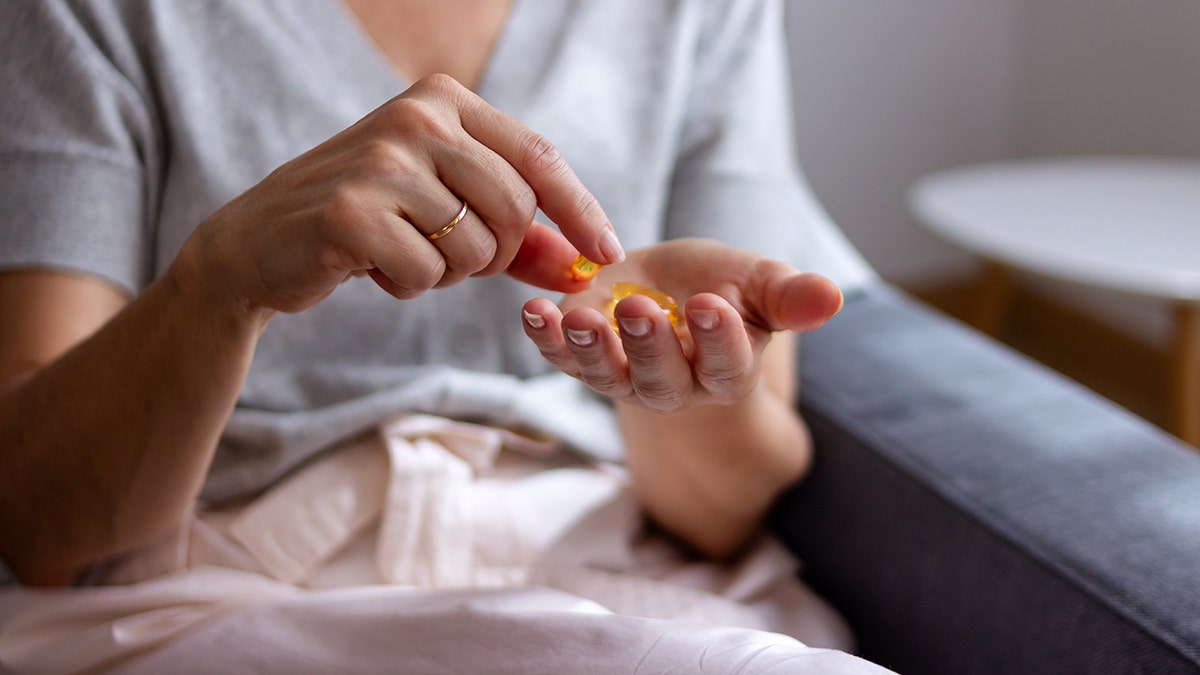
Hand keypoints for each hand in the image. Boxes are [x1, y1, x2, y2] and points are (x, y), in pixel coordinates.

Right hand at [179, 74, 622, 314]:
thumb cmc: (365, 222)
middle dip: (497, 253)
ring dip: (449, 271)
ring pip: (476, 248)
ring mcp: (381, 159)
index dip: (580, 210)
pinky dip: (409, 285)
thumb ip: (518, 236)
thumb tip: (584, 267)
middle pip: (516, 210)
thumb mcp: (445, 212)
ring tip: (403, 251)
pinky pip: (429, 274)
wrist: (257, 244)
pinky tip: (371, 264)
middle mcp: (415, 115)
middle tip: (450, 255)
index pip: (539, 156)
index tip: (608, 253)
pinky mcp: (352, 211)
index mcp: (442, 99)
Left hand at [521, 238, 842, 412]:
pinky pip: (564, 358)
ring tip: (579, 317)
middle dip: (648, 345)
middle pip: (661, 378)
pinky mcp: (584, 361)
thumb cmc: (722, 287)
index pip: (726, 364)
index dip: (718, 339)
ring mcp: (624, 378)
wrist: (670, 287)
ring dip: (590, 349)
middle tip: (638, 308)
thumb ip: (790, 296)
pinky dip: (547, 338)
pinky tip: (534, 311)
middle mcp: (674, 386)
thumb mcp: (760, 283)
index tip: (710, 305)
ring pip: (607, 375)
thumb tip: (834, 298)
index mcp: (726, 369)